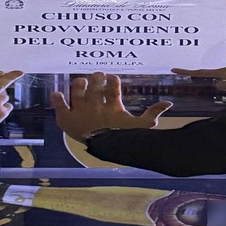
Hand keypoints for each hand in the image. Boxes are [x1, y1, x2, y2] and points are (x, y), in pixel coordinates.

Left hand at [50, 72, 173, 141]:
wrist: (106, 149)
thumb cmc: (124, 139)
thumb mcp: (142, 127)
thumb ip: (153, 114)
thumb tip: (169, 103)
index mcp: (112, 106)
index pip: (113, 88)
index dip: (113, 81)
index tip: (112, 78)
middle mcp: (95, 105)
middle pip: (94, 85)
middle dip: (96, 78)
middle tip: (97, 76)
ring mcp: (80, 110)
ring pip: (77, 90)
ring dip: (79, 83)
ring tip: (81, 82)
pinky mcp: (67, 118)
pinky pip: (60, 105)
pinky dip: (57, 99)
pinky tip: (57, 94)